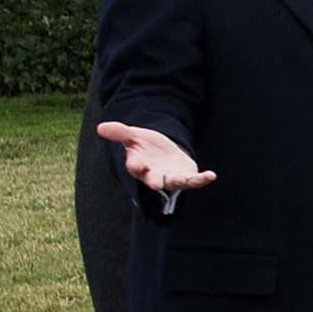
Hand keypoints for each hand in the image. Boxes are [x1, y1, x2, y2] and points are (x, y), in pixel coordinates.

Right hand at [96, 120, 213, 194]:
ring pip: (174, 182)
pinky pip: (194, 181)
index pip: (135, 166)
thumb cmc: (146, 147)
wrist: (164, 152)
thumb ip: (120, 133)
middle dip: (153, 181)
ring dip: (180, 182)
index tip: (137, 164)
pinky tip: (211, 175)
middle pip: (153, 179)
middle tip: (154, 184)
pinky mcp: (185, 177)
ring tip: (190, 179)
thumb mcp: (134, 136)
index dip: (136, 165)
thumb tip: (100, 127)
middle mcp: (153, 174)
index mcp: (139, 164)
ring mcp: (170, 177)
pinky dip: (202, 180)